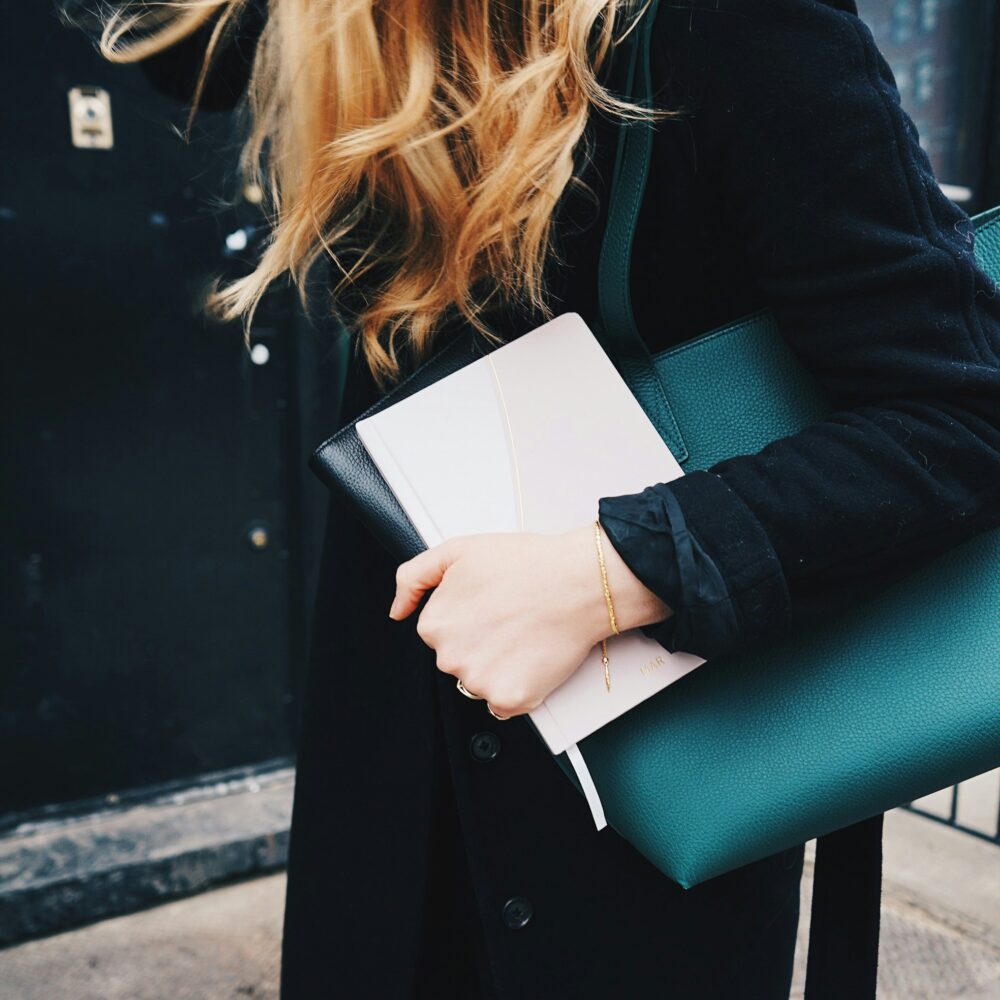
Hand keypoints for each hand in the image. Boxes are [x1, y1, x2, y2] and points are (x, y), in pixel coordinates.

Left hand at [388, 523, 672, 717]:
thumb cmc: (527, 563)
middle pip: (458, 660)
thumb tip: (396, 611)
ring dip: (498, 667)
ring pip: (479, 683)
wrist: (579, 582)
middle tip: (509, 618)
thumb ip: (413, 577)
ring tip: (523, 635)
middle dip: (479, 643)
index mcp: (434, 625)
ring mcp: (480, 683)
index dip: (467, 617)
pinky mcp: (511, 700)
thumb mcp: (457, 551)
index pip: (440, 634)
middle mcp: (451, 658)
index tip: (489, 606)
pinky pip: (503, 705)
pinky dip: (517, 687)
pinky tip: (531, 657)